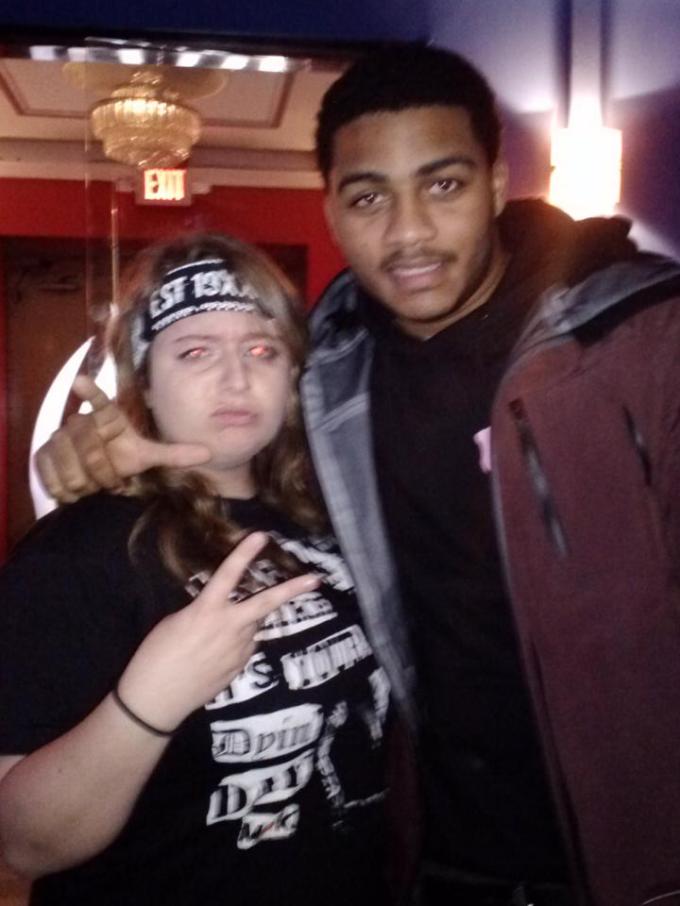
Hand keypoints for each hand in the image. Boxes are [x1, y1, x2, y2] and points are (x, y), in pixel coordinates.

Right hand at [35, 375, 210, 502]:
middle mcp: (79, 422)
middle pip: (90, 451)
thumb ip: (175, 454)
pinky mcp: (41, 455)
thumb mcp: (146, 456)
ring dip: (84, 485)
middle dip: (103, 474)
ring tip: (92, 485)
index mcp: (107, 418)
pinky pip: (52, 477)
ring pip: (71, 469)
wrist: (91, 474)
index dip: (90, 392)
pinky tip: (73, 490)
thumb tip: (209, 453)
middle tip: (109, 483)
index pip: (98, 402)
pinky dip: (65, 490)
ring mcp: (57, 438)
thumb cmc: (120, 458)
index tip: (81, 381)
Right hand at [118, 533, 319, 729]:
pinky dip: (239, 641)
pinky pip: (247, 645)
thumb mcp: (175, 622)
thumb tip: (220, 611)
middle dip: (292, 589)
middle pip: (266, 603)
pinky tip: (218, 652)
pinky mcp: (240, 667)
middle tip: (315, 579)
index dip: (244, 553)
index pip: (228, 574)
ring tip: (217, 633)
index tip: (261, 535)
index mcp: (206, 610)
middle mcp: (229, 627)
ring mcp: (239, 649)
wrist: (157, 699)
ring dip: (247, 620)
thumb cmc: (155, 656)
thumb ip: (203, 611)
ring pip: (254, 625)